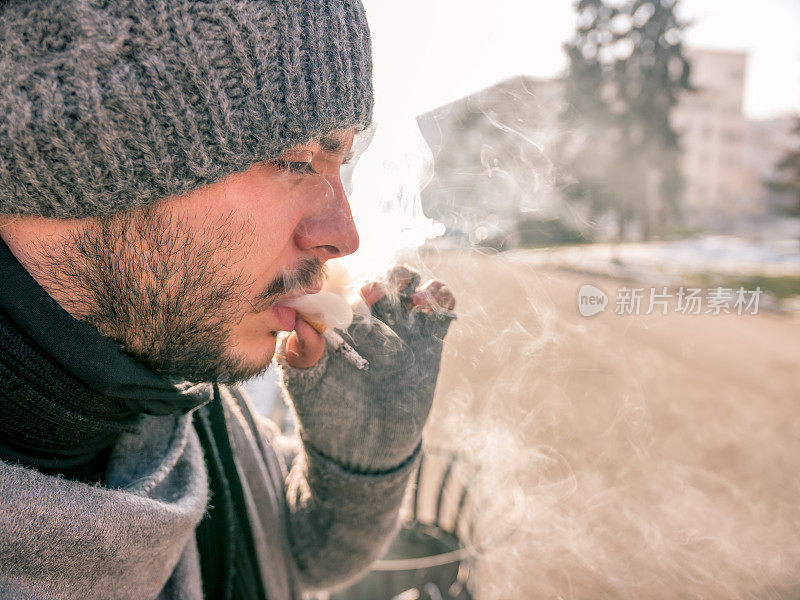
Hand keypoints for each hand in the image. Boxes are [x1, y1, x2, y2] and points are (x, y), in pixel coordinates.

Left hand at [278, 265, 456, 472]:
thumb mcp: (303, 384)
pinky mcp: (430, 342)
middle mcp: (373, 316)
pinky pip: (441, 309)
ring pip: (415, 285)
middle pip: (386, 277)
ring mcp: (403, 328)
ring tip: (413, 302)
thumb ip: (300, 354)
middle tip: (378, 294)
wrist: (361, 449)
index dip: (349, 279)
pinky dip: (442, 297)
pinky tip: (429, 309)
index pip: (348, 281)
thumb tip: (303, 322)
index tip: (352, 294)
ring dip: (416, 283)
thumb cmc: (324, 412)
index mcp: (340, 318)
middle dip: (387, 277)